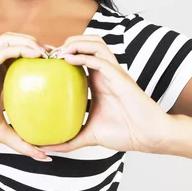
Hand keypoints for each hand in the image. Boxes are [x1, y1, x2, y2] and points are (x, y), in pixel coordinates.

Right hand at [0, 33, 51, 161]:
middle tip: (59, 55)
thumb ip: (21, 142)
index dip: (41, 59)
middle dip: (40, 44)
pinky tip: (36, 54)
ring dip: (31, 40)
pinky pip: (4, 49)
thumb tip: (44, 157)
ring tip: (48, 52)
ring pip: (11, 39)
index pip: (22, 59)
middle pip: (19, 43)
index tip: (61, 67)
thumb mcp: (0, 132)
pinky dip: (21, 47)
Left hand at [37, 35, 173, 153]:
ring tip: (58, 51)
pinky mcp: (119, 77)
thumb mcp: (89, 135)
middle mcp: (105, 72)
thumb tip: (44, 148)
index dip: (62, 53)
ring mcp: (113, 72)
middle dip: (68, 42)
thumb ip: (68, 140)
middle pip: (87, 43)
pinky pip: (100, 60)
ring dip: (76, 42)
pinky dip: (83, 56)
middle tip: (49, 54)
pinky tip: (68, 59)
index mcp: (97, 81)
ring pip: (95, 43)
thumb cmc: (124, 132)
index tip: (43, 61)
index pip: (80, 56)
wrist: (148, 136)